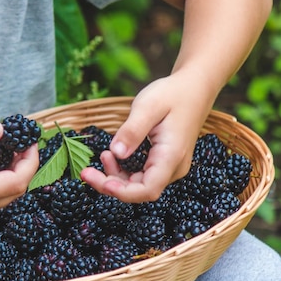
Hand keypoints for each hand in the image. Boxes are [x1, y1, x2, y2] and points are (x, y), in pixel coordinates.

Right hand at [0, 116, 38, 223]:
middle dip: (25, 165)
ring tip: (13, 149)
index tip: (31, 141)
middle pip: (17, 190)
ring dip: (16, 172)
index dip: (30, 161)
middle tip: (23, 143)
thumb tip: (1, 129)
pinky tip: (1, 161)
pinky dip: (5, 178)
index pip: (18, 182)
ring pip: (9, 194)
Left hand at [81, 71, 214, 202]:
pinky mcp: (164, 162)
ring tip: (102, 156)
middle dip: (111, 185)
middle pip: (140, 190)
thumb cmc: (172, 94)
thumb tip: (116, 153)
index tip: (102, 182)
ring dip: (116, 177)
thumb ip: (132, 131)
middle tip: (86, 172)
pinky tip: (112, 155)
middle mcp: (174, 167)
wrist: (194, 87)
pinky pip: (141, 175)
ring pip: (139, 184)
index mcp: (172, 156)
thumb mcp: (148, 106)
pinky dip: (123, 170)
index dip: (123, 192)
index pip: (148, 189)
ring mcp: (170, 167)